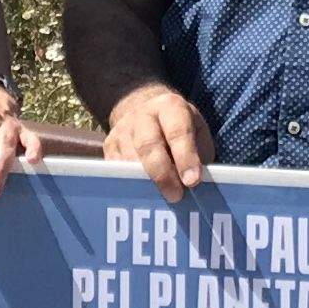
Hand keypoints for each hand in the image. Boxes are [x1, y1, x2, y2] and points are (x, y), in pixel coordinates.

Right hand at [104, 85, 212, 200]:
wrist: (144, 109)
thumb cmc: (178, 127)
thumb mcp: (197, 131)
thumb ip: (199, 155)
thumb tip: (195, 185)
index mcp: (169, 107)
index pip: (177, 131)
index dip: (185, 157)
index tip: (192, 181)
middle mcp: (143, 115)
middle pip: (148, 145)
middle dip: (163, 174)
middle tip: (175, 196)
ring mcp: (122, 130)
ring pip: (130, 160)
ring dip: (146, 183)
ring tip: (161, 200)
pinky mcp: (109, 146)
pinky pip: (117, 170)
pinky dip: (131, 185)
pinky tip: (144, 195)